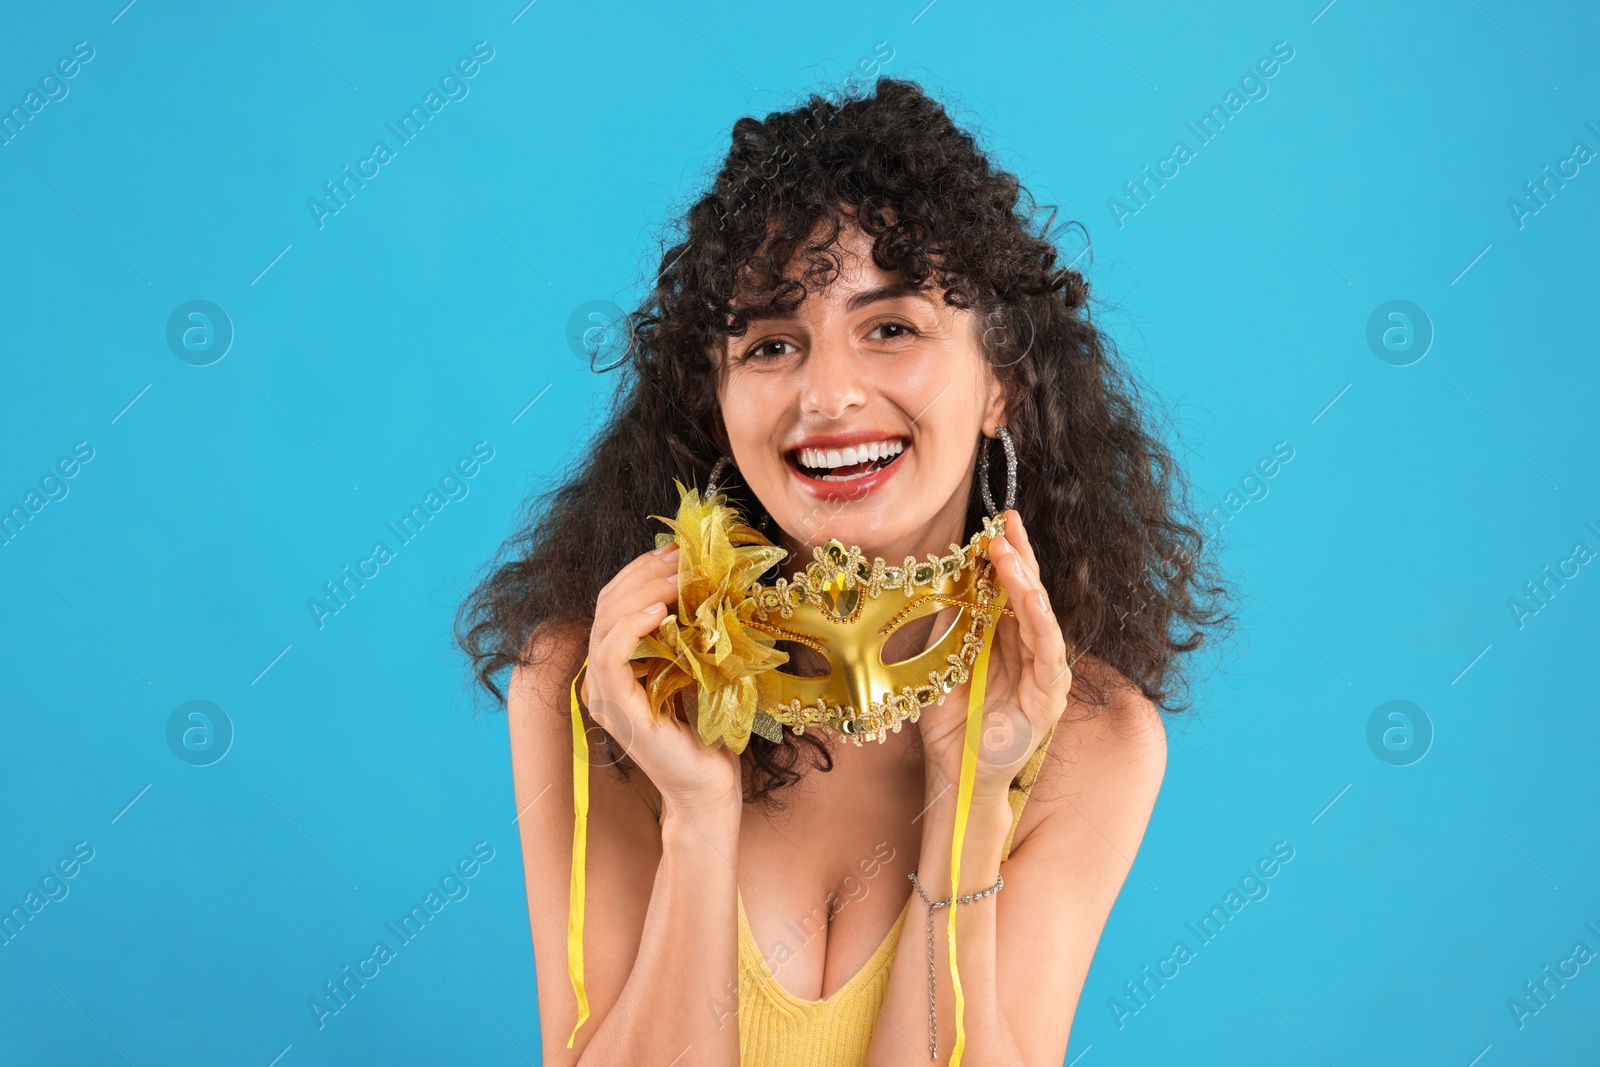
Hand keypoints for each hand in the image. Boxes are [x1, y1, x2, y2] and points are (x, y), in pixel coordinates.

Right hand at [583, 542, 743, 819]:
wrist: (709, 785)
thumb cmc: (709, 730)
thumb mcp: (698, 666)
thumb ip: (688, 631)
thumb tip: (702, 581)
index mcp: (617, 663)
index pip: (615, 601)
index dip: (643, 570)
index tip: (678, 552)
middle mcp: (602, 676)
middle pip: (608, 604)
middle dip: (645, 572)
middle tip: (683, 558)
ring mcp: (604, 694)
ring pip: (606, 622)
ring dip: (644, 591)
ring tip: (679, 578)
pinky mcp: (617, 709)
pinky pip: (610, 655)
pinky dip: (632, 626)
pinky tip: (661, 612)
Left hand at [916, 509, 1073, 798]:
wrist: (955, 769)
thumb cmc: (950, 718)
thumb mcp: (941, 658)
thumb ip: (949, 622)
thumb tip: (946, 576)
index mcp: (1006, 638)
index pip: (1009, 588)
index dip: (1005, 555)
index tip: (994, 523)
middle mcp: (1029, 650)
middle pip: (1028, 594)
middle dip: (1018, 557)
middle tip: (1004, 525)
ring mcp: (1043, 673)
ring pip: (1040, 618)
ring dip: (1025, 584)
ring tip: (1010, 555)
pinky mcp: (1048, 700)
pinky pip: (1049, 656)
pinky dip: (1042, 626)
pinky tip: (1031, 601)